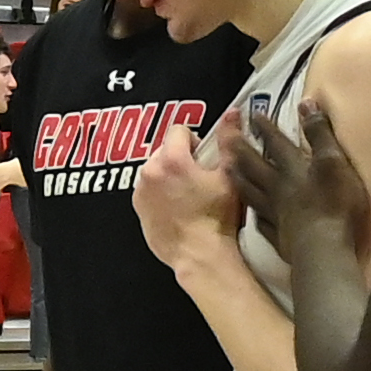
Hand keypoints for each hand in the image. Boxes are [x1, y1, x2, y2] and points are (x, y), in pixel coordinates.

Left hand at [133, 122, 242, 270]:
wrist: (200, 255)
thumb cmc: (216, 220)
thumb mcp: (229, 177)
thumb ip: (229, 141)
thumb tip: (232, 115)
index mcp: (172, 159)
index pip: (179, 130)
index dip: (195, 142)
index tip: (203, 159)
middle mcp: (151, 172)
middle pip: (165, 150)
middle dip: (180, 159)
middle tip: (198, 179)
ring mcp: (141, 191)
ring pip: (156, 170)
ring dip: (169, 176)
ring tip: (188, 195)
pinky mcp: (138, 207)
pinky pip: (149, 189)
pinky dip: (160, 193)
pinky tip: (177, 207)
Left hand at [218, 98, 367, 266]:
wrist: (322, 250)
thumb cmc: (333, 204)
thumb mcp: (333, 161)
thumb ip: (320, 134)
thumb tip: (306, 103)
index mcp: (292, 168)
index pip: (275, 142)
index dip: (265, 127)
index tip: (253, 114)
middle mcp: (277, 188)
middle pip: (254, 166)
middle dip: (241, 149)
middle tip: (227, 138)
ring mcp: (275, 213)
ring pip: (250, 191)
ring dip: (239, 178)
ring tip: (227, 169)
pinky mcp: (278, 236)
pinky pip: (261, 221)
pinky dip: (254, 214)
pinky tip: (251, 214)